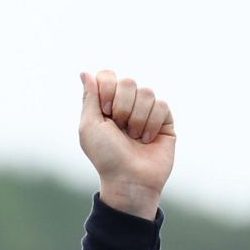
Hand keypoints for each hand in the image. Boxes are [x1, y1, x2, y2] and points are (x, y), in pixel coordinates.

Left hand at [79, 70, 173, 218]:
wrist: (129, 178)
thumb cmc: (106, 156)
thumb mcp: (90, 126)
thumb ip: (89, 97)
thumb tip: (85, 71)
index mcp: (105, 105)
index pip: (108, 76)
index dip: (107, 89)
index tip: (105, 111)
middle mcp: (125, 105)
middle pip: (128, 81)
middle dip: (121, 106)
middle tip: (119, 127)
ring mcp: (146, 111)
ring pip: (146, 92)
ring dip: (137, 118)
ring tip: (133, 137)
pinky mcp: (164, 119)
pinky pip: (161, 105)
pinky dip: (151, 123)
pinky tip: (147, 139)